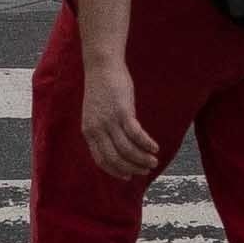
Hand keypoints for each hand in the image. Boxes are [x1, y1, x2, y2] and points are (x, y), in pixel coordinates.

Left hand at [79, 58, 164, 184]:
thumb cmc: (102, 87)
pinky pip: (136, 135)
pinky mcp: (123, 112)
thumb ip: (105, 129)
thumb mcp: (98, 112)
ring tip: (153, 161)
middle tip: (145, 171)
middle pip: (115, 159)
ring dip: (142, 159)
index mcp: (89, 131)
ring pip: (127, 150)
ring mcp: (109, 122)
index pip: (101, 160)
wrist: (102, 65)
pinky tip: (155, 147)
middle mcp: (97, 130)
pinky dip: (146, 144)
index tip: (127, 177)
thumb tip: (120, 143)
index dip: (115, 171)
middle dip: (132, 168)